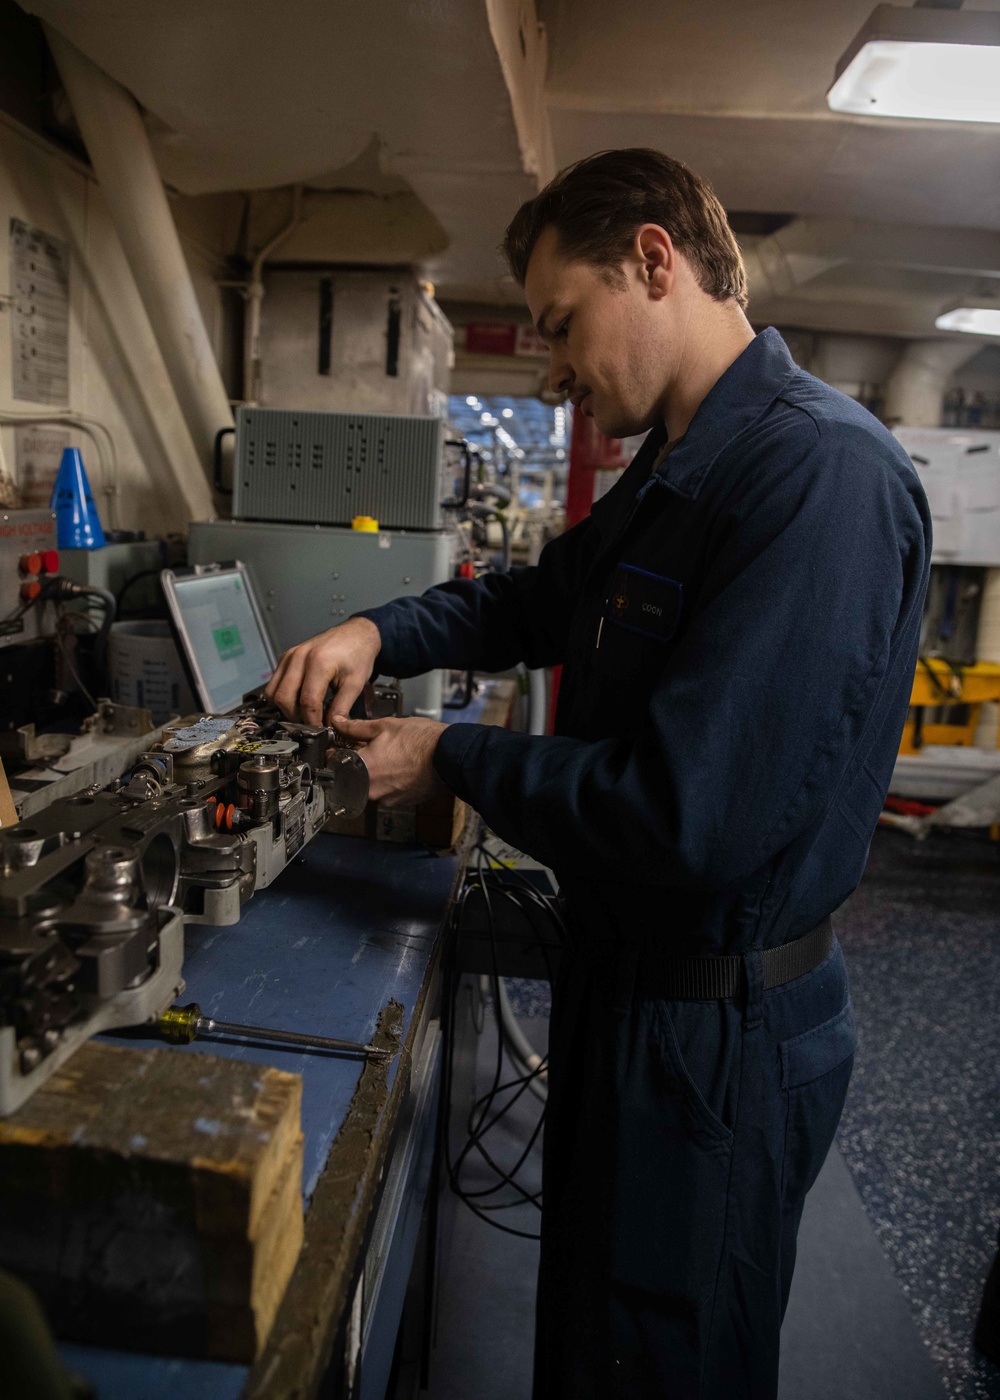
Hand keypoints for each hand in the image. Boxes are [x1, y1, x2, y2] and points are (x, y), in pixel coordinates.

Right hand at [264, 616, 380, 724]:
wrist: (356, 633)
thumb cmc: (358, 654)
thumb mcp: (355, 684)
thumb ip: (341, 708)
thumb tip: (330, 728)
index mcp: (319, 662)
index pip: (307, 701)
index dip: (312, 721)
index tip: (320, 731)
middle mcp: (299, 657)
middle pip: (284, 698)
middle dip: (295, 717)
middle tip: (310, 724)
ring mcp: (289, 656)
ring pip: (273, 692)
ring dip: (285, 707)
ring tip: (304, 714)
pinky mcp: (285, 657)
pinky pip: (274, 682)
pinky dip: (282, 695)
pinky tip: (298, 700)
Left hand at [332, 715, 447, 806]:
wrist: (449, 756)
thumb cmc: (421, 741)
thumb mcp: (384, 726)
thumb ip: (355, 727)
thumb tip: (338, 723)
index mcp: (361, 769)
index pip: (334, 762)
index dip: (337, 750)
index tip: (342, 744)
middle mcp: (370, 790)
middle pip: (351, 775)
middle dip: (356, 761)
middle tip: (369, 747)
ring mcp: (386, 799)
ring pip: (369, 785)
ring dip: (373, 772)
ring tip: (389, 756)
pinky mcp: (400, 802)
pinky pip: (385, 791)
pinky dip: (388, 780)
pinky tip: (399, 766)